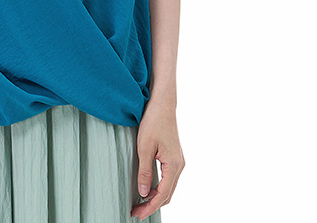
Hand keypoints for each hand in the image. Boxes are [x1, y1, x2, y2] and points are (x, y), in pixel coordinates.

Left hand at [130, 100, 184, 219]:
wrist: (162, 104)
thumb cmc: (153, 122)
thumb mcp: (144, 147)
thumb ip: (145, 171)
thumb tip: (143, 193)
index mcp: (174, 165)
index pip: (163, 195)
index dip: (150, 207)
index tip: (138, 214)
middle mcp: (179, 165)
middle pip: (168, 194)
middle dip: (152, 205)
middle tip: (136, 211)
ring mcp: (178, 161)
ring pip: (169, 187)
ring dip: (156, 197)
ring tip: (140, 202)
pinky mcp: (174, 156)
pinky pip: (168, 178)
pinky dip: (159, 187)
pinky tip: (148, 187)